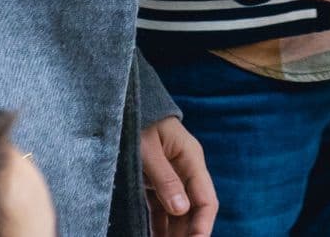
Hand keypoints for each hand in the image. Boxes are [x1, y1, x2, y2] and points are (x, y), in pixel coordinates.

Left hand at [140, 116, 216, 236]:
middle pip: (193, 211)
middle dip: (187, 235)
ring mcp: (172, 177)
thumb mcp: (147, 149)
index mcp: (191, 159)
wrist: (123, 105)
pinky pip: (162, 211)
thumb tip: (181, 210)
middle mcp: (186, 170)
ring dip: (173, 235)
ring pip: (178, 215)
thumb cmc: (137, 121)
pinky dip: (159, 228)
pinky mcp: (157, 183)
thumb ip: (164, 179)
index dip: (203, 226)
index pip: (206, 200)